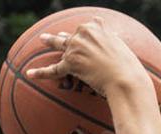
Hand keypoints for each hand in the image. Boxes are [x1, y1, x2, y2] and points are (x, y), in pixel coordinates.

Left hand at [26, 17, 150, 96]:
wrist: (125, 80)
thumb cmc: (130, 70)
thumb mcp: (125, 50)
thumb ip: (115, 42)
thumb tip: (114, 40)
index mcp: (98, 28)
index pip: (91, 26)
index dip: (90, 31)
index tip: (90, 30)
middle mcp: (84, 34)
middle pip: (72, 35)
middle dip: (65, 36)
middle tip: (58, 36)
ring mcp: (75, 47)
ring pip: (59, 45)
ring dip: (50, 42)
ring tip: (42, 39)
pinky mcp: (70, 63)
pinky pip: (53, 69)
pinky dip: (41, 72)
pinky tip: (30, 74)